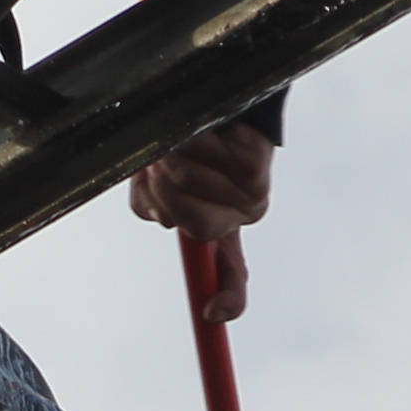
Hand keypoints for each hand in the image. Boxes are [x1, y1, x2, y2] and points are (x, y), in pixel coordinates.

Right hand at [128, 121, 276, 324]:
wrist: (215, 96)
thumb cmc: (183, 141)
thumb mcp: (161, 183)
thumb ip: (159, 207)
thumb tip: (165, 219)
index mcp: (223, 226)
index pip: (232, 272)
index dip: (229, 295)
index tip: (212, 314)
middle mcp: (244, 213)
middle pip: (195, 227)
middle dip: (162, 194)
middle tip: (155, 168)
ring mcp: (254, 191)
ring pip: (190, 188)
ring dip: (168, 160)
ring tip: (175, 142)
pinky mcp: (255, 164)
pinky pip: (201, 158)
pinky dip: (186, 141)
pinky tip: (196, 131)